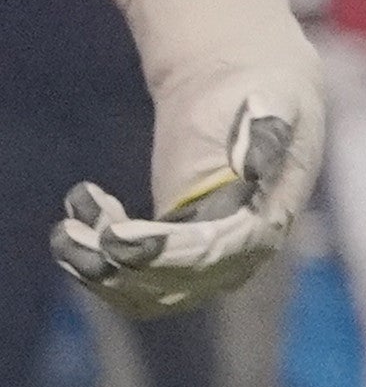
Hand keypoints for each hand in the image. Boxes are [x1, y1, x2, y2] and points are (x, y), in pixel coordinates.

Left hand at [54, 0, 326, 315]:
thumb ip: (267, 133)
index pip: (215, 256)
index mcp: (269, 220)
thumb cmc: (267, 93)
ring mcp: (203, 258)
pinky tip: (86, 208)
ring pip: (144, 293)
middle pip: (174, 285)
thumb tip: (253, 169)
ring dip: (98, 271)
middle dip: (121, 267)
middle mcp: (239, 253)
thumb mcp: (274, 101)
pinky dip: (96, 260)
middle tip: (82, 230)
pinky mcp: (170, 251)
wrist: (253, 94)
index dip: (165, 254)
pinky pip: (130, 279)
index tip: (118, 237)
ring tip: (69, 226)